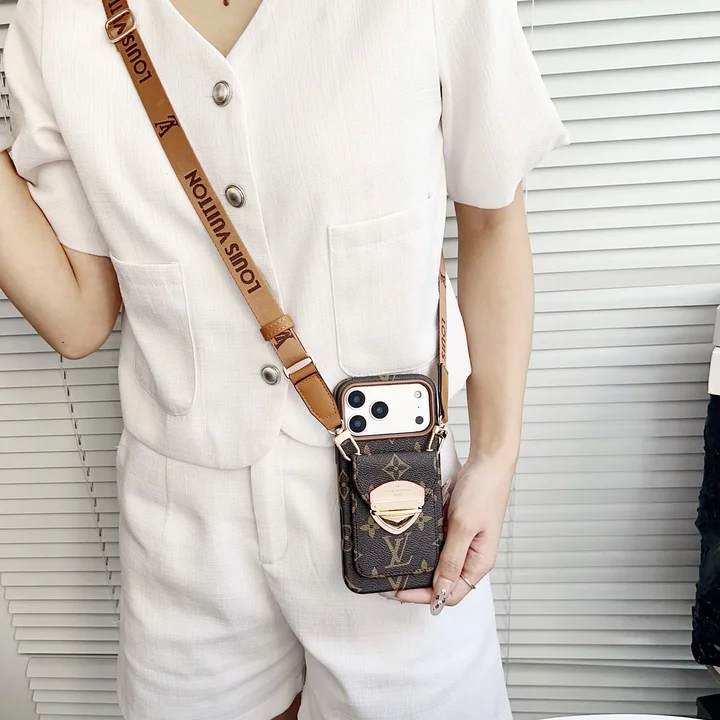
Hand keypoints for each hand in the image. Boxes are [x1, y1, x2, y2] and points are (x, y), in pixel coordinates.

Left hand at [388, 454, 513, 613]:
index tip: (399, 592)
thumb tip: (442, 590)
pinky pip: (437, 544)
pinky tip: (408, 545)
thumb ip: (452, 559)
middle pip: (443, 582)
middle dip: (418, 586)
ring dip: (420, 567)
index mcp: (479, 562)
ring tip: (396, 568)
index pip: (450, 594)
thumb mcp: (464, 527)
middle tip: (392, 583)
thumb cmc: (483, 491)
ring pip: (438, 564)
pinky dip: (423, 548)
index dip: (424, 597)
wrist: (487, 461)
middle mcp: (471, 556)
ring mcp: (462, 541)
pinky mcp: (454, 527)